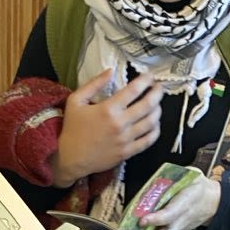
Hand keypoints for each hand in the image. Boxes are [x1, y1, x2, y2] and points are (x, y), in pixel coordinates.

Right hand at [51, 69, 162, 187]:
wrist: (70, 158)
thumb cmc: (72, 128)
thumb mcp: (76, 100)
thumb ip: (94, 83)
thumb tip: (110, 70)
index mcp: (108, 109)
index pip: (134, 90)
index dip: (146, 80)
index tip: (150, 76)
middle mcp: (120, 124)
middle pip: (148, 105)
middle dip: (157, 93)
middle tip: (159, 88)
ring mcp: (125, 139)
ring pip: (151, 122)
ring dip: (158, 110)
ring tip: (157, 104)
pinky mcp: (127, 152)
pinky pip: (148, 141)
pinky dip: (155, 131)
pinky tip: (155, 124)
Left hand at [122, 176, 221, 229]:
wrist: (213, 201)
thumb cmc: (199, 187)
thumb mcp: (190, 174)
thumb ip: (172, 176)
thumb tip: (153, 180)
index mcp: (185, 203)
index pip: (169, 215)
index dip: (155, 219)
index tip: (141, 220)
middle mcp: (179, 221)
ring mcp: (175, 229)